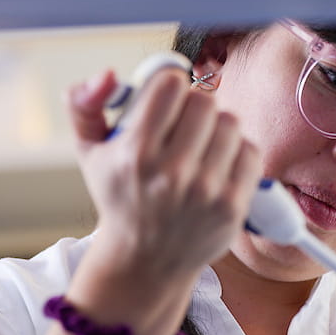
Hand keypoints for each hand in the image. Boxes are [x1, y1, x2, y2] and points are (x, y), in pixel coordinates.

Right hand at [65, 66, 262, 283]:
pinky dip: (237, 153)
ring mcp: (205, 191)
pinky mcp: (232, 206)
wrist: (145, 261)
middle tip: (184, 125)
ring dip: (217, 129)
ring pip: (230, 123)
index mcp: (134, 153)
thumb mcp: (89, 152)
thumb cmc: (120, 197)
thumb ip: (84, 104)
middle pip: (205, 100)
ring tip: (201, 147)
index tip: (167, 99)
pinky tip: (218, 166)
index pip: (171, 84)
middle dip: (195, 106)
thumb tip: (108, 73)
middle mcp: (171, 173)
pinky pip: (250, 152)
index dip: (170, 84)